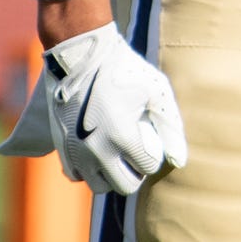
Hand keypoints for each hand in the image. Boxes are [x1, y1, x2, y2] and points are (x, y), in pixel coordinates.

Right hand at [0, 22, 187, 193]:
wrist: (81, 56)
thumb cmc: (124, 69)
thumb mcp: (156, 90)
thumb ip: (171, 126)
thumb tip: (180, 160)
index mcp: (122, 136)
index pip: (146, 168)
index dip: (154, 157)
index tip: (152, 142)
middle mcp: (96, 150)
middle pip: (123, 185)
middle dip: (135, 173)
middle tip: (137, 154)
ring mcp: (75, 150)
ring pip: (98, 184)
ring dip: (111, 175)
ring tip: (118, 155)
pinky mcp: (61, 146)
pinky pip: (75, 174)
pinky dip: (87, 170)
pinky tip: (97, 152)